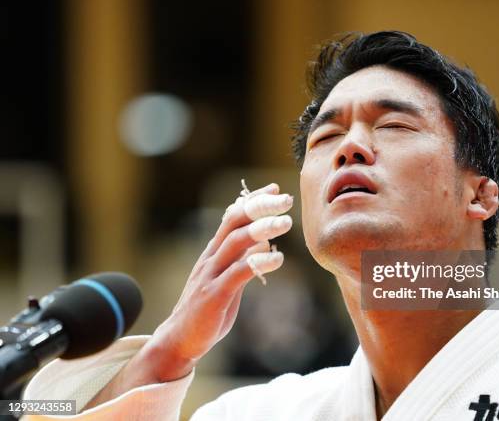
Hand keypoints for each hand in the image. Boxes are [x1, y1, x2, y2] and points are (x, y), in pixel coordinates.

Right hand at [144, 182, 292, 380]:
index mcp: (214, 252)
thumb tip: (263, 241)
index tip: (275, 190)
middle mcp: (211, 257)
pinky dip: (258, 262)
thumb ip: (242, 259)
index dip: (253, 201)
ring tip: (286, 222)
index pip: (233, 217)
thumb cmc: (206, 310)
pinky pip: (237, 273)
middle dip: (260, 207)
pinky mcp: (214, 295)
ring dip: (262, 229)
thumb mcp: (226, 279)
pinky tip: (277, 259)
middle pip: (234, 222)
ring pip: (235, 242)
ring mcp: (210, 275)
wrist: (179, 340)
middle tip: (286, 200)